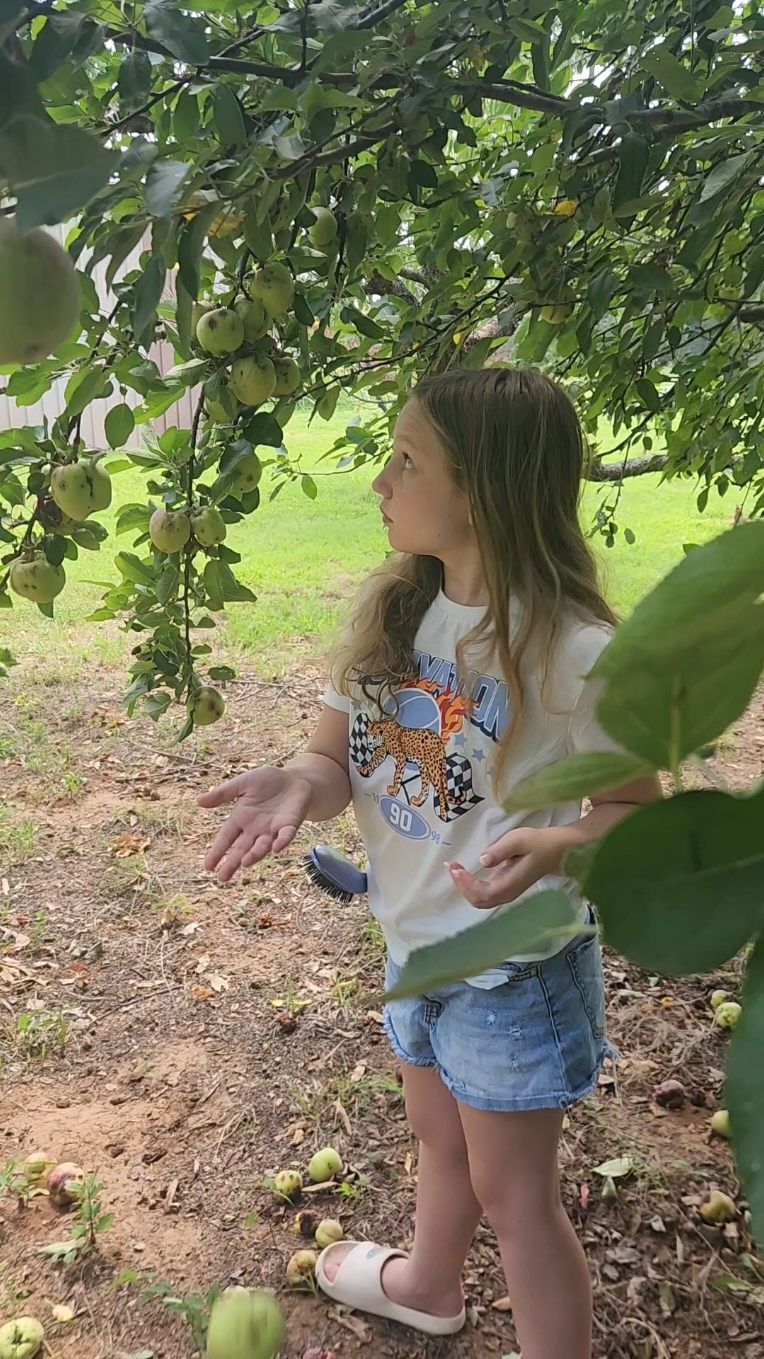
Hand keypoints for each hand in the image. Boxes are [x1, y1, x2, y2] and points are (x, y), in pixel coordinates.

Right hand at [198, 767, 312, 881]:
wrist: (295, 778)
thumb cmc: (267, 781)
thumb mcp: (242, 783)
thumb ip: (223, 793)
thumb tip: (199, 801)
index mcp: (241, 819)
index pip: (226, 838)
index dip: (217, 851)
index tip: (208, 866)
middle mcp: (255, 829)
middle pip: (242, 849)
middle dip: (232, 863)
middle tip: (222, 877)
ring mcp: (273, 829)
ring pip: (262, 846)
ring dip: (254, 854)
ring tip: (244, 863)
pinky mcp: (290, 825)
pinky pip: (285, 835)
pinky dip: (281, 842)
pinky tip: (276, 848)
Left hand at [446, 826, 566, 909]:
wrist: (557, 850)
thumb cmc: (538, 842)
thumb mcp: (519, 839)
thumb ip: (500, 851)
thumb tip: (482, 860)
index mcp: (511, 884)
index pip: (483, 892)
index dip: (466, 883)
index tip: (456, 867)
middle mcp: (507, 893)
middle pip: (478, 901)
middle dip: (461, 885)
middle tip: (452, 866)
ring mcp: (507, 893)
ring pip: (480, 900)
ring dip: (464, 887)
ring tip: (455, 868)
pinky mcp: (505, 888)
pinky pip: (484, 894)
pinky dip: (470, 886)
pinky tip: (464, 873)